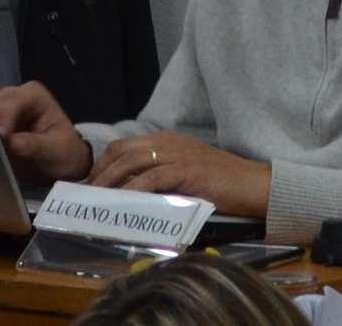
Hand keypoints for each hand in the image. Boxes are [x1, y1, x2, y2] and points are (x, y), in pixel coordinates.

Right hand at [0, 81, 91, 182]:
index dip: (4, 119)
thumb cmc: (63, 151)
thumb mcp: (55, 149)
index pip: (12, 103)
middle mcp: (14, 96)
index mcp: (34, 95)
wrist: (61, 162)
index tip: (0, 136)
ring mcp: (0, 108)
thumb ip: (34, 144)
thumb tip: (11, 142)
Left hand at [86, 131, 270, 217]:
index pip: (124, 146)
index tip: (91, 183)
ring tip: (98, 201)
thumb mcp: (186, 170)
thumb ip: (161, 174)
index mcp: (166, 139)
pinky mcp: (187, 171)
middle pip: (122, 152)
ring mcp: (178, 155)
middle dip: (101, 173)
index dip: (103, 164)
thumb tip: (131, 191)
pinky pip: (153, 178)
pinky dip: (135, 190)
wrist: (253, 183)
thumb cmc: (222, 181)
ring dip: (111, 183)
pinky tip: (125, 202)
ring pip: (133, 163)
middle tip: (88, 195)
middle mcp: (168, 142)